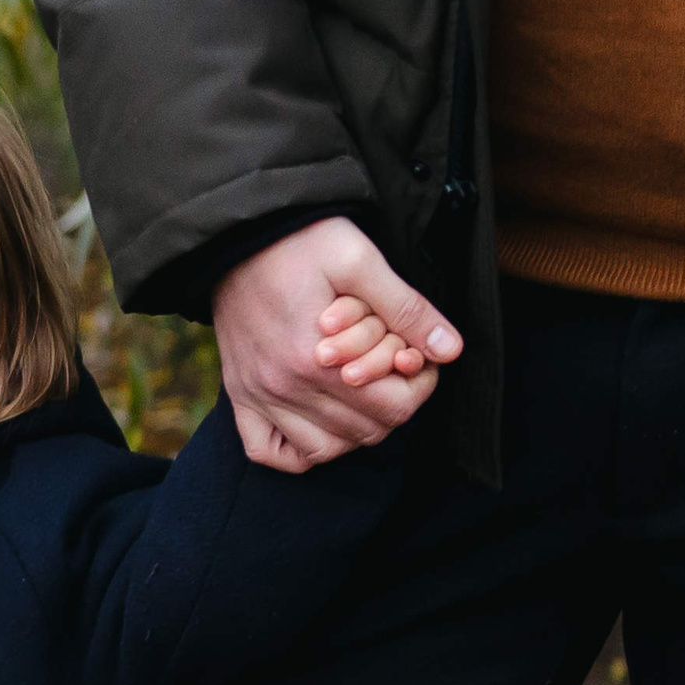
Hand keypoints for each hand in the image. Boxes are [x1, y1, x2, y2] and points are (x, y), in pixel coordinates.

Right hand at [211, 217, 462, 472]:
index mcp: (316, 359)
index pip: (393, 408)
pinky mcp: (239, 393)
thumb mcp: (360, 259)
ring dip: (354, 429)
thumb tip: (450, 349)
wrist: (234, 233)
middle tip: (396, 371)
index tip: (420, 359)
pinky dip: (297, 451)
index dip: (421, 387)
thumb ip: (407, 308)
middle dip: (394, 404)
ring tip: (364, 394)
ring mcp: (258, 394)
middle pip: (365, 431)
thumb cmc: (299, 241)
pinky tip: (317, 422)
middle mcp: (284, 386)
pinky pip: (268, 451)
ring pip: (325, 449)